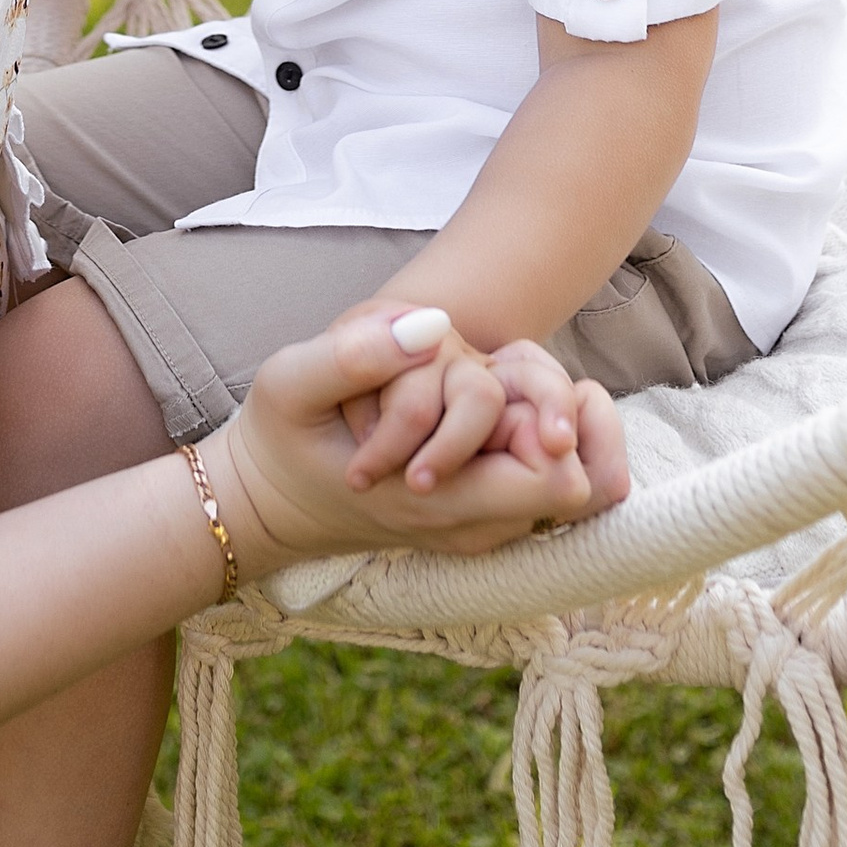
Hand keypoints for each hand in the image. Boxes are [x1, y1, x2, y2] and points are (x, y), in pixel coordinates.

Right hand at [210, 302, 613, 575]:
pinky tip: (475, 402)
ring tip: (475, 387)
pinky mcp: (479, 501)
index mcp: (441, 503)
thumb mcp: (291, 382)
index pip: (560, 480)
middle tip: (501, 373)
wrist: (265, 500)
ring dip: (535, 416)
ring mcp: (481, 517)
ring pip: (565, 472)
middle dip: (553, 413)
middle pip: (581, 479)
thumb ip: (356, 355)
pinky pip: (538, 471)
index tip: (511, 387)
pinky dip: (524, 430)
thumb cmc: (277, 439)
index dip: (556, 423)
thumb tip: (434, 326)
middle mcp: (476, 521)